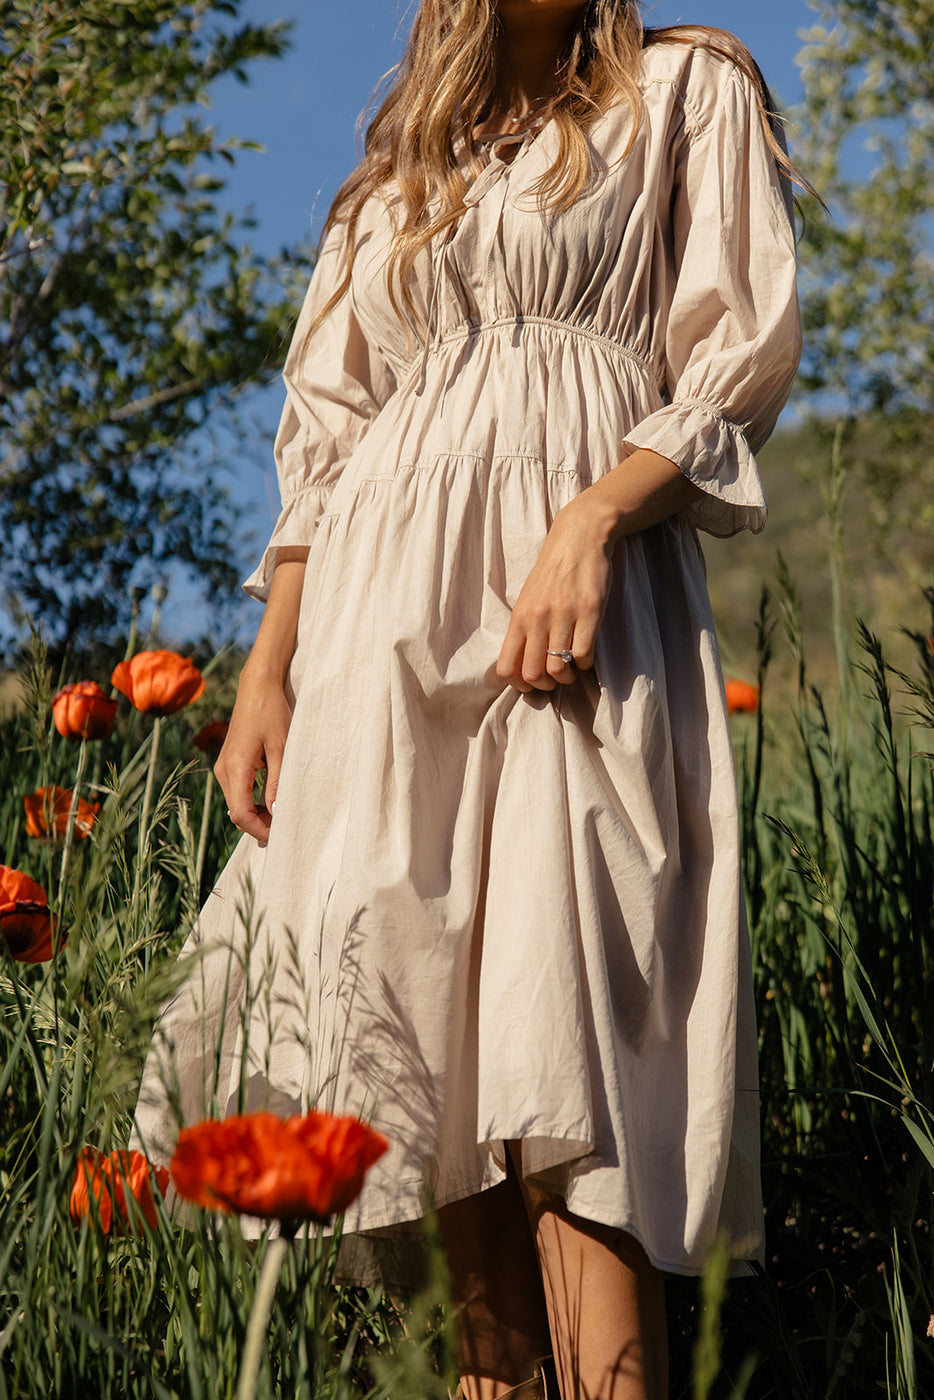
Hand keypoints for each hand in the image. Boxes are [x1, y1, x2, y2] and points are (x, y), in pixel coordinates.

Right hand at [214, 659, 292, 843]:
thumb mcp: (281, 747)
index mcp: (235, 767)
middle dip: (259, 825)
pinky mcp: (229, 763)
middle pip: (237, 812)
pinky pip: (238, 791)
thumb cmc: (272, 712)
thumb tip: (277, 812)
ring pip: (237, 803)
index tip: (279, 836)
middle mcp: (223, 770)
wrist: (257, 687)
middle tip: (285, 828)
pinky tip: (272, 801)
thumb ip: (277, 782)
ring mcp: (224, 766)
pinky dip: (253, 802)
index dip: (259, 829)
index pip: (240, 813)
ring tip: (282, 815)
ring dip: (257, 814)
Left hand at [495, 493, 615, 692]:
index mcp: (519, 618)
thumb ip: (524, 629)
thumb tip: (520, 664)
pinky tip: (587, 654)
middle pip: (533, 674)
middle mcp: (538, 619)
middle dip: (546, 685)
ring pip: (559, 668)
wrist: (579, 538)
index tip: (532, 683)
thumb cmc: (553, 571)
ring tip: (572, 667)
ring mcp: (564, 615)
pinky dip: (586, 663)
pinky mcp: (589, 611)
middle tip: (556, 677)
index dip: (519, 685)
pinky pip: (584, 654)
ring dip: (568, 677)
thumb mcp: (528, 598)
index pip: (506, 668)